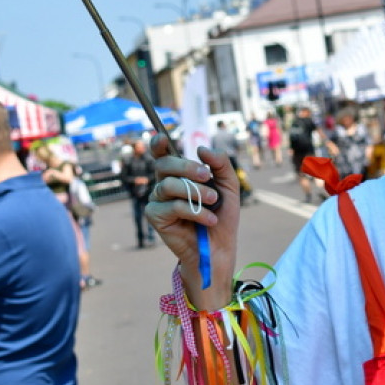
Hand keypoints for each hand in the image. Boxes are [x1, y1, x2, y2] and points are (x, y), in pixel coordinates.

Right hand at [146, 136, 239, 309]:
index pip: (163, 154)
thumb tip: (200, 148)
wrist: (220, 247)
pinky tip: (208, 220)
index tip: (163, 137)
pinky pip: (172, 206)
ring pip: (169, 185)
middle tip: (206, 176)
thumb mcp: (229, 185)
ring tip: (213, 202)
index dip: (158, 143)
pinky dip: (194, 211)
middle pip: (164, 164)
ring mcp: (158, 200)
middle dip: (187, 168)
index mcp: (179, 174)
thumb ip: (220, 163)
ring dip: (196, 192)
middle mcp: (165, 184)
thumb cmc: (222, 215)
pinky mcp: (155, 217)